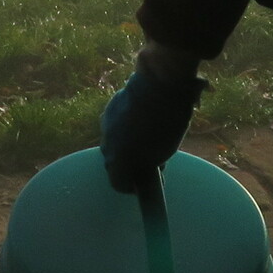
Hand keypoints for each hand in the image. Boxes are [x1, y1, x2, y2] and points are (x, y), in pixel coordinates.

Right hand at [99, 50, 205, 192]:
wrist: (161, 84)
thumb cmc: (166, 124)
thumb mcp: (164, 152)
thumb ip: (150, 164)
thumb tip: (147, 166)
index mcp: (119, 160)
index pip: (117, 184)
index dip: (130, 187)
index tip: (142, 184)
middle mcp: (107, 144)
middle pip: (113, 162)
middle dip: (127, 165)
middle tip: (146, 161)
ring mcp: (106, 124)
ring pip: (112, 141)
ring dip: (124, 145)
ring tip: (143, 138)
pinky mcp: (110, 107)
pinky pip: (114, 125)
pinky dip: (124, 128)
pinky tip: (139, 120)